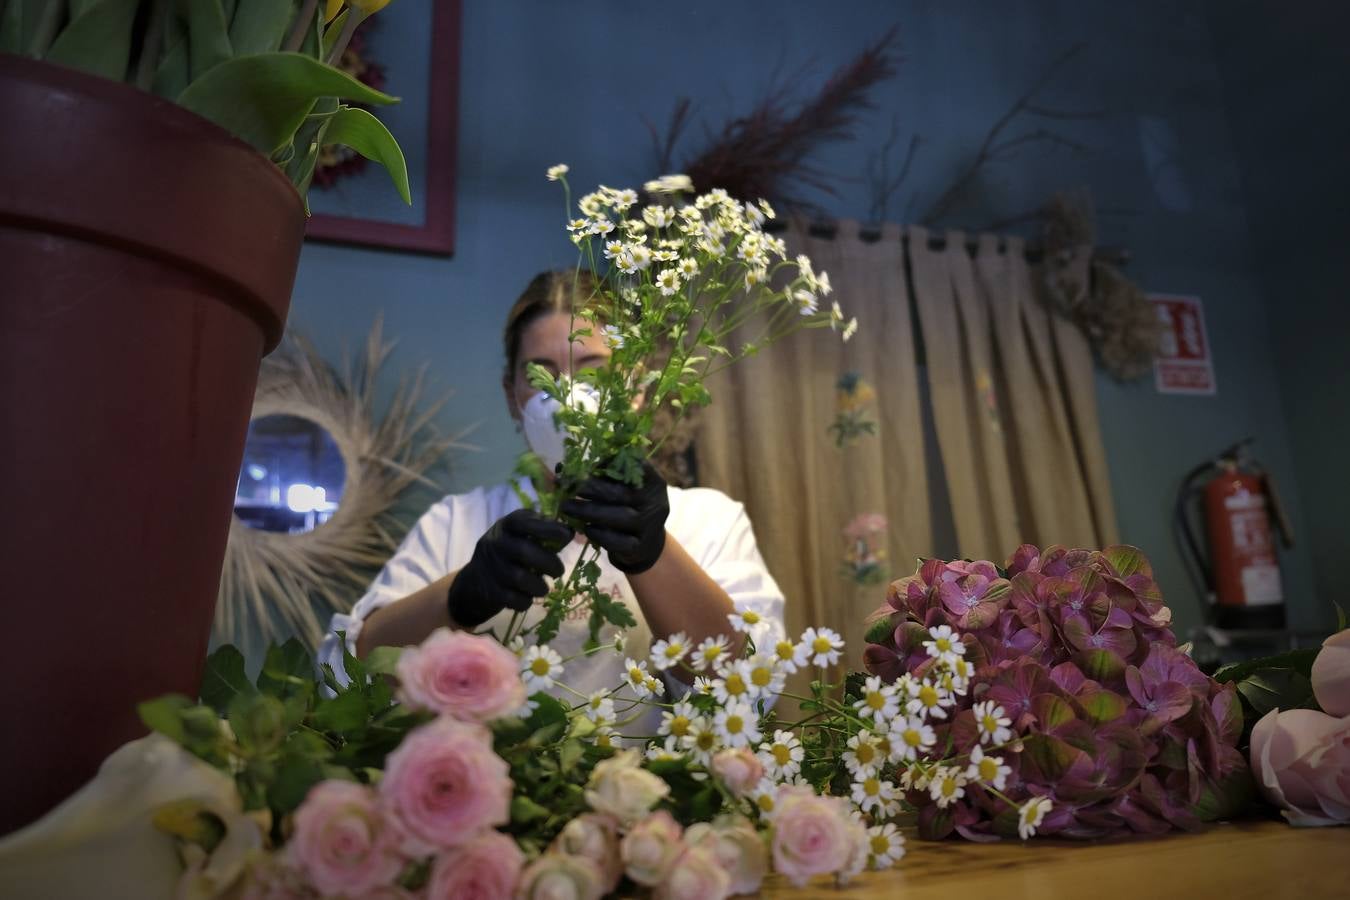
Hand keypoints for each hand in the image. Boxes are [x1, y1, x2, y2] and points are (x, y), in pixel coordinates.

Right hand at [446, 509, 573, 627]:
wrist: (475, 581)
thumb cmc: (508, 553)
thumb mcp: (520, 535)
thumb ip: (542, 532)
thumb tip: (571, 532)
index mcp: (506, 526)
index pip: (525, 522)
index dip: (548, 528)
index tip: (567, 535)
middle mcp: (495, 543)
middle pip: (523, 551)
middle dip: (548, 562)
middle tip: (559, 571)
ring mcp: (490, 568)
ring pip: (519, 578)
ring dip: (539, 586)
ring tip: (544, 588)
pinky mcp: (489, 591)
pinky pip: (513, 599)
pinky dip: (526, 601)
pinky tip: (529, 598)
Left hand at [560, 460, 669, 573]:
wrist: (647, 545)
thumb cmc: (628, 508)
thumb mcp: (624, 489)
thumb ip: (603, 476)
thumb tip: (562, 467)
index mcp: (653, 481)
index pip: (633, 466)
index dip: (607, 464)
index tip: (583, 465)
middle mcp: (656, 502)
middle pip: (620, 492)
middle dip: (589, 487)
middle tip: (565, 485)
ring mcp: (650, 526)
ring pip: (619, 516)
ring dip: (588, 511)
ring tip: (566, 507)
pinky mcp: (640, 547)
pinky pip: (618, 541)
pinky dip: (599, 535)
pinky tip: (585, 529)